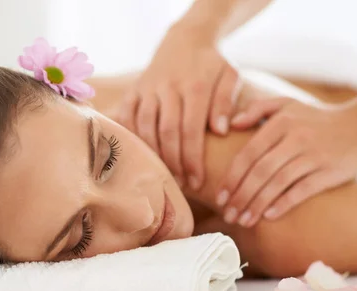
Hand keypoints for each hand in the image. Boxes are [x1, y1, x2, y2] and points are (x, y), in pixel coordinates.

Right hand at [114, 24, 239, 189]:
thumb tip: (221, 131)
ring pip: (145, 127)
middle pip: (167, 132)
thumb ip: (226, 102)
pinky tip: (140, 158)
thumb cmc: (212, 65)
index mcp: (195, 86)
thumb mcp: (229, 76)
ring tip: (163, 176)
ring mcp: (148, 88)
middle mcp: (168, 87)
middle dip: (174, 163)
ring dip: (154, 155)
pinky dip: (131, 139)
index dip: (193, 159)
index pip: (192, 130)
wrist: (185, 39)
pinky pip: (127, 118)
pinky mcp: (134, 90)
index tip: (197, 181)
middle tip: (181, 185)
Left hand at [216, 97, 356, 226]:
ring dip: (257, 204)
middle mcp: (296, 138)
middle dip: (240, 196)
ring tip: (243, 221)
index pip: (248, 154)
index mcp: (281, 122)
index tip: (219, 197)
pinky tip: (269, 216)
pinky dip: (284, 203)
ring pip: (278, 183)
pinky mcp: (330, 171)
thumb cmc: (317, 118)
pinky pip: (302, 190)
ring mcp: (314, 155)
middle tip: (227, 214)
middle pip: (260, 172)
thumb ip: (258, 109)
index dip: (231, 178)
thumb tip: (231, 124)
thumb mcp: (288, 104)